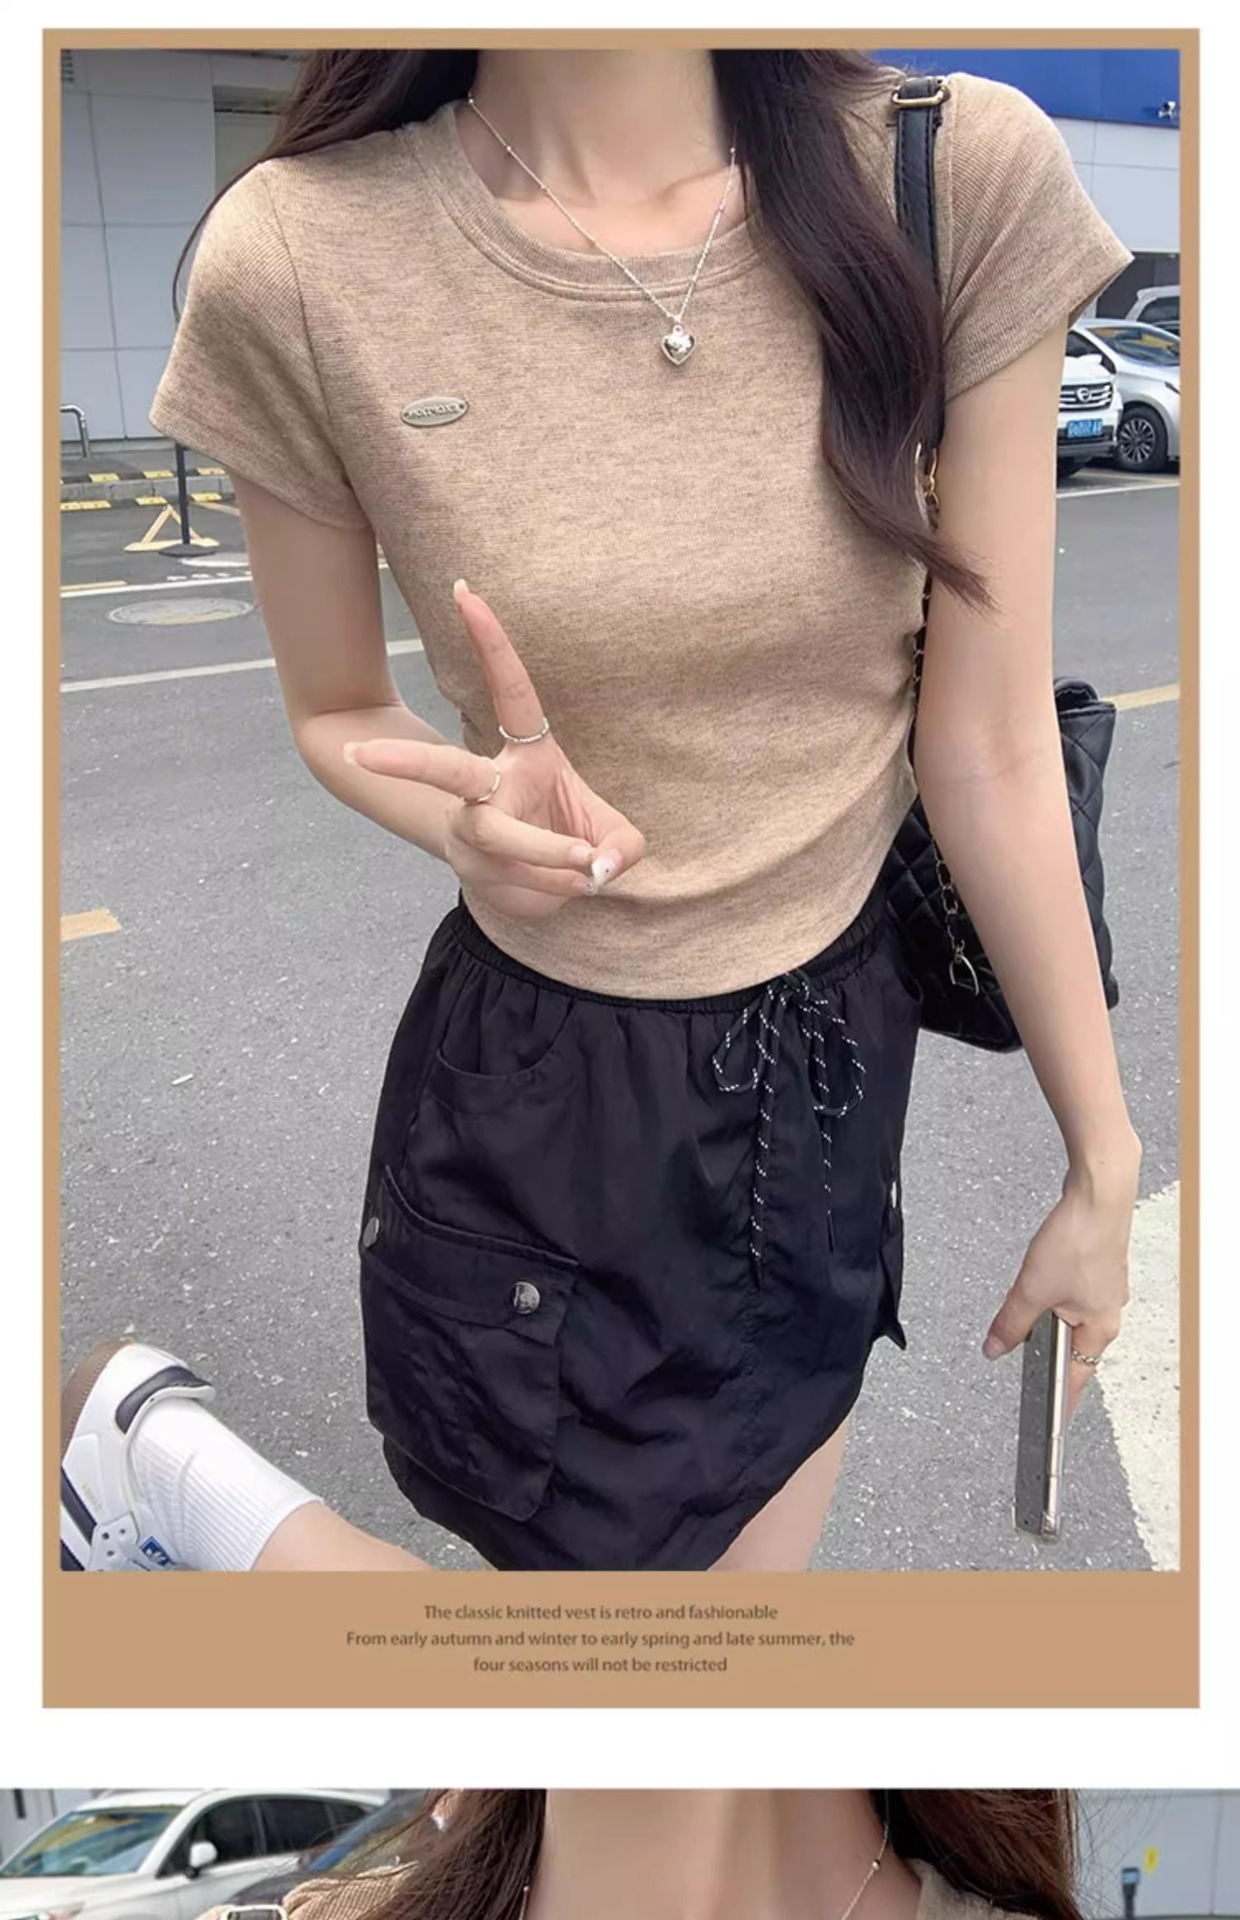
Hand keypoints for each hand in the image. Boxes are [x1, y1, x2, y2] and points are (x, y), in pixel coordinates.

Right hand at [346, 580, 645, 920]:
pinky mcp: (470, 870)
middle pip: (443, 770)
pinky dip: (553, 892)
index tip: (465, 592)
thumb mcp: (611, 833)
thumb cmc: (573, 834)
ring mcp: (470, 829)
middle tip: (360, 753)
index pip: (508, 690)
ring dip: (545, 855)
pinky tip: (566, 888)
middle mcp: (485, 787)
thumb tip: (598, 866)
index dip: (489, 643)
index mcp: (522, 753)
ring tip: (585, 869)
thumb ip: (621, 845)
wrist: (539, 883)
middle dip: (405, 762)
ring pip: (495, 838)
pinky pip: (517, 883)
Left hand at [981, 1156, 1137, 1417]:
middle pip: (1069, 1347)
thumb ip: (1012, 1323)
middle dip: (1043, 1347)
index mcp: (1099, 1329)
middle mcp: (1107, 1314)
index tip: (1049, 1425)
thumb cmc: (1077, 1240)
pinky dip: (1052, 1293)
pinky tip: (1041, 1276)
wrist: (1098, 1194)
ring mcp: (1104, 1290)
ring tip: (1028, 1295)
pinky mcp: (1097, 1268)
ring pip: (1068, 1317)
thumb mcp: (1032, 1289)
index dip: (1058, 1402)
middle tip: (1019, 1343)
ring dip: (1045, 1314)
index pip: (1075, 1381)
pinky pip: (1071, 1293)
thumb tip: (995, 1349)